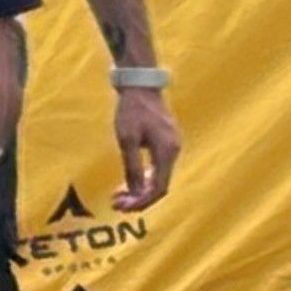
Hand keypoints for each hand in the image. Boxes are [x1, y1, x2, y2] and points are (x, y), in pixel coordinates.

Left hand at [113, 87, 183, 210]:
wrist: (140, 83)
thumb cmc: (132, 109)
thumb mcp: (128, 140)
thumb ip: (133, 168)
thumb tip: (135, 193)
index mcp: (167, 152)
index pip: (158, 189)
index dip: (141, 202)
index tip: (121, 207)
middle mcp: (174, 151)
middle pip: (160, 186)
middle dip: (138, 198)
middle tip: (116, 204)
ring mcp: (172, 145)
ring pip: (159, 177)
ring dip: (140, 189)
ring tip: (119, 195)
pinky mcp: (166, 140)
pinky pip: (158, 167)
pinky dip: (144, 177)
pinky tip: (129, 180)